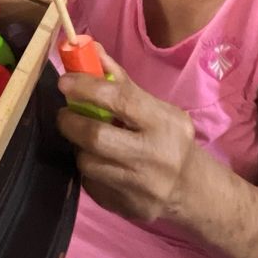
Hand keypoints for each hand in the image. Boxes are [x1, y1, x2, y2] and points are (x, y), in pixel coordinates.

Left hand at [57, 44, 198, 222]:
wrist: (193, 189)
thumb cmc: (170, 139)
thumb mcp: (156, 108)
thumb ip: (122, 82)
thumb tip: (89, 49)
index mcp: (164, 123)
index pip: (120, 100)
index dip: (86, 88)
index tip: (64, 82)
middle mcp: (154, 157)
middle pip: (95, 137)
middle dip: (71, 122)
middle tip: (65, 114)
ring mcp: (141, 187)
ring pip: (87, 163)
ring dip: (80, 148)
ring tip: (88, 141)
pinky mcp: (128, 208)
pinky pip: (92, 185)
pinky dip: (90, 170)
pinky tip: (102, 164)